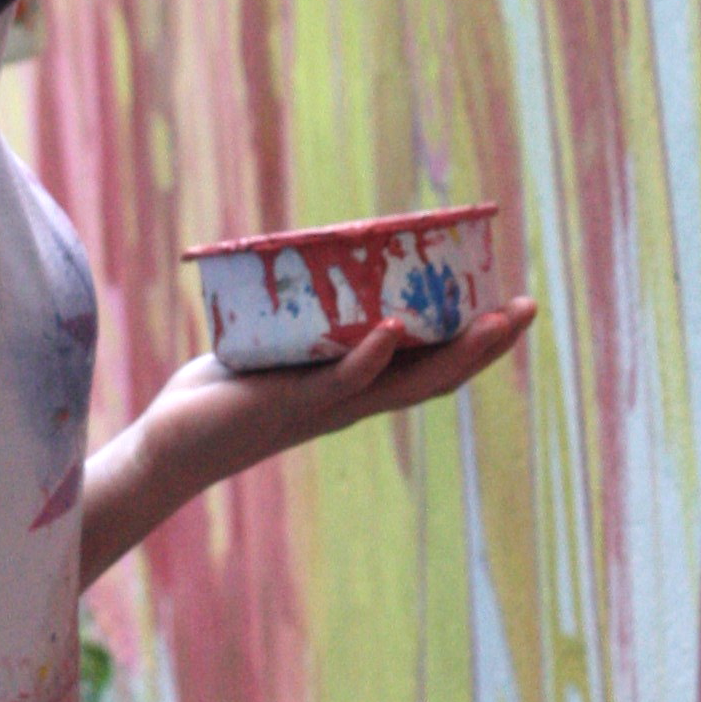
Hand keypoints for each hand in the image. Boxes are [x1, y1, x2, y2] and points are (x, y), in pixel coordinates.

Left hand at [164, 298, 537, 491]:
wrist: (174, 443)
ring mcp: (326, 406)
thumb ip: (300, 316)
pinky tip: (394, 334)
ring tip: (491, 321)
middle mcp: (353, 401)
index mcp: (357, 387)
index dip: (476, 339)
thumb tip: (316, 258)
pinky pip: (338, 383)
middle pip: (436, 375)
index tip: (515, 308)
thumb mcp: (275, 345)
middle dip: (486, 344)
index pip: (431, 364)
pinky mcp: (289, 405)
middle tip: (527, 309)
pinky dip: (368, 359)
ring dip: (449, 353)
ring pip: (403, 383)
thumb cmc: (223, 392)